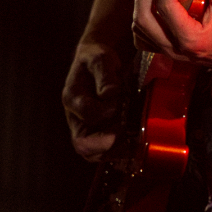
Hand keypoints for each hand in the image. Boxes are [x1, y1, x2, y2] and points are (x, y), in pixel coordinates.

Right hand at [63, 39, 125, 160]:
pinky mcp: (99, 131)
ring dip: (116, 150)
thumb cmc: (97, 58)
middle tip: (131, 135)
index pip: (88, 115)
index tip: (121, 104)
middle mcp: (76, 118)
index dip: (107, 112)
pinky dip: (121, 150)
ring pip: (94, 153)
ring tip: (137, 141)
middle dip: (109, 144)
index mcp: (73, 98)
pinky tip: (137, 143)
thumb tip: (110, 94)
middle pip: (83, 145)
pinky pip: (106, 150)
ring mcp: (87, 127)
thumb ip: (105, 75)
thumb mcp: (101, 59)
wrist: (98, 61)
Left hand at [133, 0, 211, 73]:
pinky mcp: (171, 52)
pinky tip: (153, 10)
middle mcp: (175, 49)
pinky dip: (143, 22)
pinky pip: (145, 39)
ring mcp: (170, 53)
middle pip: (142, 19)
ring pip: (139, 30)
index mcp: (190, 38)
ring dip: (141, 6)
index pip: (165, 6)